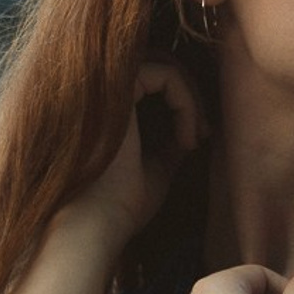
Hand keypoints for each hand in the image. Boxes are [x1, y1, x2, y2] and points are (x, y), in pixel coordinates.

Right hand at [62, 61, 206, 247]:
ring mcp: (103, 87)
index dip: (183, 101)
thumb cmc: (119, 208)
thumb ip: (168, 143)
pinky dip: (187, 103)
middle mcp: (100, 90)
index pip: (151, 79)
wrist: (91, 230)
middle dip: (190, 95)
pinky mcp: (112, 89)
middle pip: (159, 64)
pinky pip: (165, 74)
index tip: (196, 141)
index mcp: (106, 107)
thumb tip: (194, 127)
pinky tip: (187, 141)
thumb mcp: (154, 169)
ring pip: (164, 65)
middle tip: (202, 135)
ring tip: (194, 139)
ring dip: (191, 99)